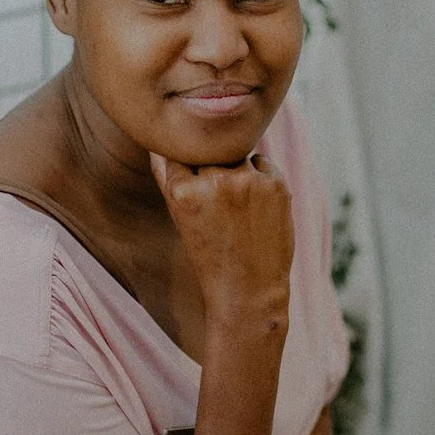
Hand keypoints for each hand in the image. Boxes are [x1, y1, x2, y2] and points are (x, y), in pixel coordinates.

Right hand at [149, 150, 293, 327]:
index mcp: (183, 191)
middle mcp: (214, 182)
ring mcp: (247, 181)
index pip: (181, 153)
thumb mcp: (179, 218)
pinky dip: (260, 177)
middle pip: (210, 151)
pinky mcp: (275, 183)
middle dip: (213, 168)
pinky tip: (257, 207)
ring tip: (238, 208)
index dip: (189, 167)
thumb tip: (160, 144)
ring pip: (236, 153)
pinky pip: (262, 162)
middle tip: (221, 204)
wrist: (248, 291)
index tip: (196, 184)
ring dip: (236, 170)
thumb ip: (168, 178)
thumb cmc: (210, 257)